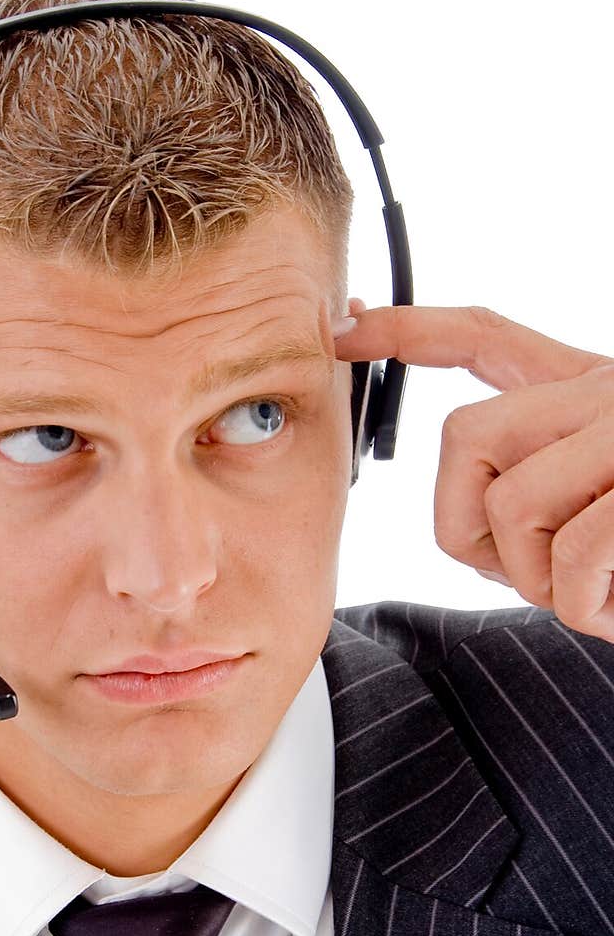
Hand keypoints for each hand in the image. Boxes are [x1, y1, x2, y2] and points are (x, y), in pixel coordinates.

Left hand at [332, 302, 613, 643]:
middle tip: (535, 575)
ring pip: (514, 505)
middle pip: (465, 438)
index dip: (410, 331)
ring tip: (602, 596)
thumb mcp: (610, 499)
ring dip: (542, 583)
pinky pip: (579, 553)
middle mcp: (612, 391)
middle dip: (472, 530)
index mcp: (595, 390)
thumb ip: (549, 486)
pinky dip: (591, 610)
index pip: (486, 337)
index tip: (348, 325)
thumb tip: (474, 527)